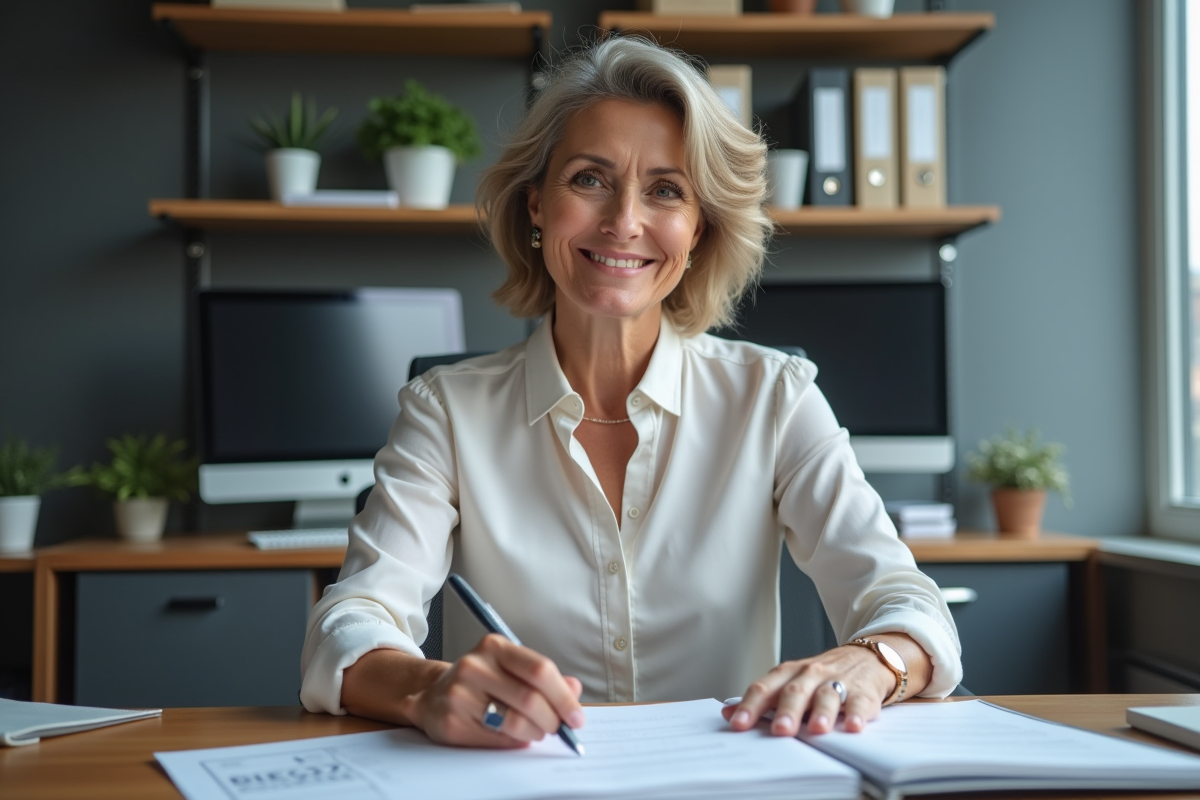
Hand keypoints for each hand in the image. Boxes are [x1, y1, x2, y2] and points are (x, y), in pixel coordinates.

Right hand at [399, 634, 584, 747]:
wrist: (434, 695)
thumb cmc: (482, 681)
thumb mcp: (511, 668)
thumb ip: (544, 677)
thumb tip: (574, 689)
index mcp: (494, 646)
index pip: (540, 670)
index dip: (563, 697)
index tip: (576, 717)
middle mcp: (474, 666)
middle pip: (531, 699)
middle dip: (552, 720)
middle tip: (558, 728)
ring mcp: (460, 693)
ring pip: (515, 722)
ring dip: (535, 732)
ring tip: (536, 731)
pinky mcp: (452, 721)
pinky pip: (497, 739)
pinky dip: (515, 742)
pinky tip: (515, 736)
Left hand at [721, 643, 901, 736]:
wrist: (865, 658)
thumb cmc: (820, 676)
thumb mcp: (789, 682)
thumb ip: (762, 699)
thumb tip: (728, 714)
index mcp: (788, 673)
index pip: (765, 688)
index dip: (751, 706)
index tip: (738, 724)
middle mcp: (810, 675)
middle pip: (795, 691)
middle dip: (787, 711)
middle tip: (780, 730)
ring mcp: (837, 682)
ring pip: (828, 695)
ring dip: (822, 712)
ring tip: (817, 729)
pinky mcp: (863, 692)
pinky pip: (859, 703)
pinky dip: (856, 714)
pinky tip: (852, 726)